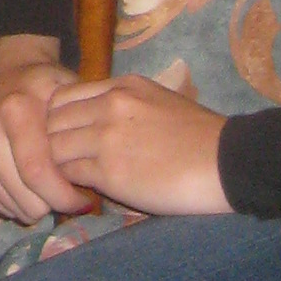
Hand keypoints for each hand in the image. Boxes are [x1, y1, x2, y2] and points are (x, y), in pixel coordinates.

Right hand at [0, 35, 97, 223]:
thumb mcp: (69, 92)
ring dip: (34, 204)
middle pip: (25, 197)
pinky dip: (13, 202)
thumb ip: (84, 126)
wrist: (1, 71)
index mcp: (14, 110)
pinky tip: (24, 184)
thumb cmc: (42, 85)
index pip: (38, 172)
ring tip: (46, 185)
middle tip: (66, 192)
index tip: (84, 201)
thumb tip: (101, 168)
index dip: (64, 196)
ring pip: (10, 206)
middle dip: (53, 204)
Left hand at [42, 74, 229, 215]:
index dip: (58, 120)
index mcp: (122, 86)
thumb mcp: (159, 101)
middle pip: (51, 120)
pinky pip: (70, 175)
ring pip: (54, 148)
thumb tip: (95, 123)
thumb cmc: (202, 137)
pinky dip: (69, 186)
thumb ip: (124, 106)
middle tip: (61, 163)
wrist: (229, 163)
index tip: (67, 139)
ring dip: (58, 166)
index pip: (63, 96)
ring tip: (70, 181)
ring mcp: (107, 137)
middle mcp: (109, 105)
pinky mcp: (110, 171)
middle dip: (51, 142)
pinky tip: (81, 194)